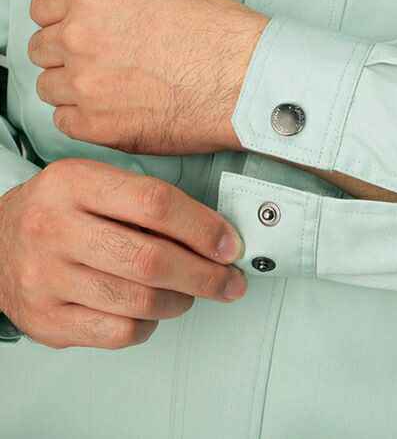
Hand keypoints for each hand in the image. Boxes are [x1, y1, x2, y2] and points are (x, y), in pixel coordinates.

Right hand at [0, 159, 245, 348]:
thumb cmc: (60, 211)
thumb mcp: (98, 184)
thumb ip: (150, 203)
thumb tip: (212, 237)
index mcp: (74, 184)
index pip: (156, 204)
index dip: (203, 228)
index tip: (229, 245)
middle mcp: (55, 229)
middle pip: (152, 260)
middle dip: (205, 276)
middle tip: (228, 280)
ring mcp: (46, 278)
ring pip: (141, 302)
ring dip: (181, 300)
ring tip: (188, 290)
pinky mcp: (46, 320)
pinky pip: (120, 333)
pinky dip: (149, 324)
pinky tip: (150, 309)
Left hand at [28, 0, 268, 154]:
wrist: (244, 80)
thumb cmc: (221, 41)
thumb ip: (117, 14)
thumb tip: (107, 32)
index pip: (42, 10)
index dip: (59, 26)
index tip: (70, 39)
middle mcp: (81, 38)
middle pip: (44, 52)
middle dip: (66, 60)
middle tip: (94, 70)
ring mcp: (87, 85)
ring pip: (51, 90)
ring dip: (73, 93)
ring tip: (106, 97)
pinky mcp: (101, 127)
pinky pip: (66, 124)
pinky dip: (82, 122)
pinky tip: (109, 117)